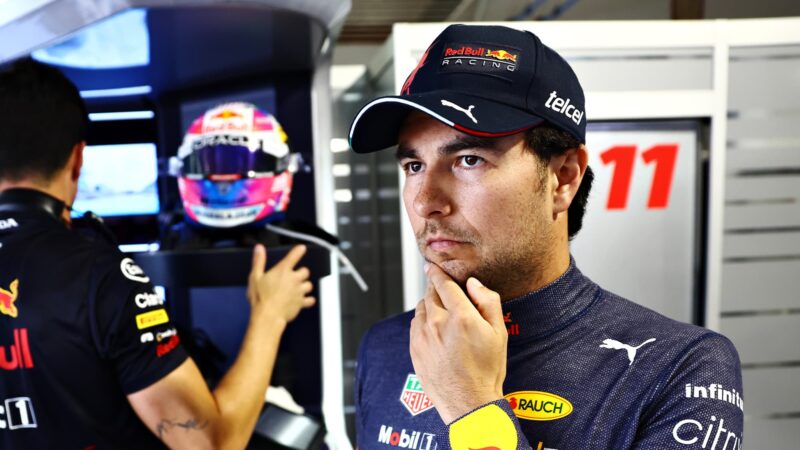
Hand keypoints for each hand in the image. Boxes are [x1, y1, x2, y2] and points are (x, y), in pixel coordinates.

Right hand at [247, 244, 314, 325]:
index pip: (294, 256)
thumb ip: (259, 261)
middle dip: (301, 273)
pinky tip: (304, 300)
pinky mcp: (301, 303)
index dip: (299, 251)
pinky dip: (308, 300)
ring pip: (309, 285)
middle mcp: (293, 279)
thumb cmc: (260, 298)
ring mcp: (299, 291)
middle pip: (305, 271)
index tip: (302, 248)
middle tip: (295, 277)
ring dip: (305, 286)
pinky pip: (310, 300)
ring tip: (298, 288)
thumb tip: (259, 249)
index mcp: (282, 271)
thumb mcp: (255, 277)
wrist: (267, 316)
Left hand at [409, 263, 506, 423]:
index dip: (437, 272)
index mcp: (461, 316)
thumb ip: (488, 302)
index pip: (444, 284)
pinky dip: (422, 321)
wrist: (469, 403)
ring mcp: (423, 337)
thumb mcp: (498, 333)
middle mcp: (438, 324)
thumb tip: (474, 284)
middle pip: (430, 293)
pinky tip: (434, 330)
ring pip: (421, 308)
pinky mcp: (415, 350)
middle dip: (435, 288)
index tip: (433, 266)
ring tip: (442, 313)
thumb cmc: (487, 370)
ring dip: (429, 305)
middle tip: (443, 289)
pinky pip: (415, 326)